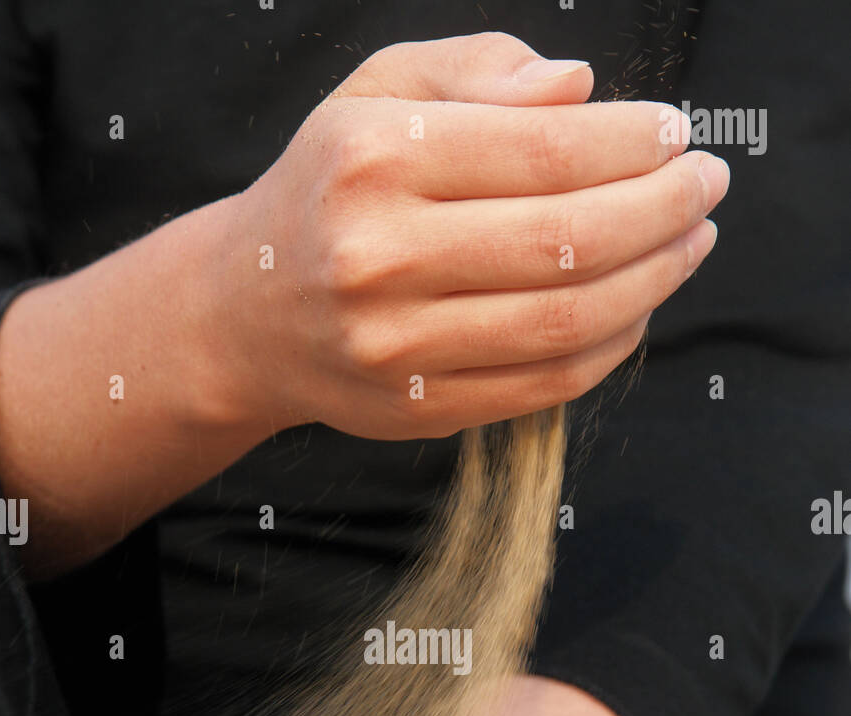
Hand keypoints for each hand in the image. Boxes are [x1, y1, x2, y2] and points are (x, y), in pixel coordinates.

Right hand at [215, 31, 728, 440]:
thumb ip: (478, 71)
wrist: (247, 311)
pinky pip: (546, 383)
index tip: (676, 135)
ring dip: (654, 280)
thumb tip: (579, 89)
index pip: (543, 152)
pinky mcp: (419, 408)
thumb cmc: (330, 189)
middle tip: (705, 186)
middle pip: (568, 241)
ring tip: (689, 240)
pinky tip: (638, 304)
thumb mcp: (378, 93)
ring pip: (567, 320)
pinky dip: (612, 344)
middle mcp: (380, 257)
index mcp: (374, 159)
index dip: (632, 144)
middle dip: (663, 210)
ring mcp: (399, 346)